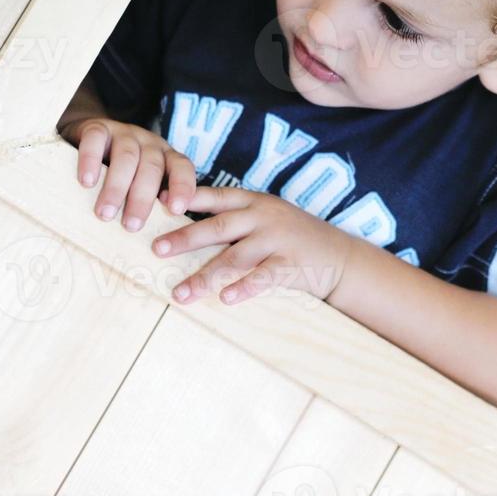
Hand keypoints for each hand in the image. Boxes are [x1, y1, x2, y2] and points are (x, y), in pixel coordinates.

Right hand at [61, 116, 196, 230]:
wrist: (89, 136)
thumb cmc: (122, 171)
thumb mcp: (142, 183)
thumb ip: (151, 201)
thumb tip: (158, 239)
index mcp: (166, 157)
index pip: (183, 168)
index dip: (182, 187)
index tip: (175, 211)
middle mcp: (150, 143)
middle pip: (152, 168)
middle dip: (142, 199)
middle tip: (131, 226)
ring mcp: (124, 133)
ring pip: (126, 157)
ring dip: (116, 187)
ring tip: (105, 214)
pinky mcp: (98, 127)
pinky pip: (96, 141)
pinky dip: (91, 161)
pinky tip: (87, 182)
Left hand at [152, 185, 356, 305]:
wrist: (339, 256)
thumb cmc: (294, 237)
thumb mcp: (268, 218)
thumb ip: (236, 220)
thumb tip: (185, 230)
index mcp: (256, 202)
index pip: (217, 196)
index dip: (188, 198)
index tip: (159, 203)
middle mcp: (265, 217)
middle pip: (219, 226)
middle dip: (186, 238)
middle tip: (157, 249)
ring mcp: (278, 240)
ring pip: (234, 257)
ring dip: (204, 276)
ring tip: (180, 293)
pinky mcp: (290, 263)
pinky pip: (262, 277)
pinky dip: (243, 288)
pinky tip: (226, 298)